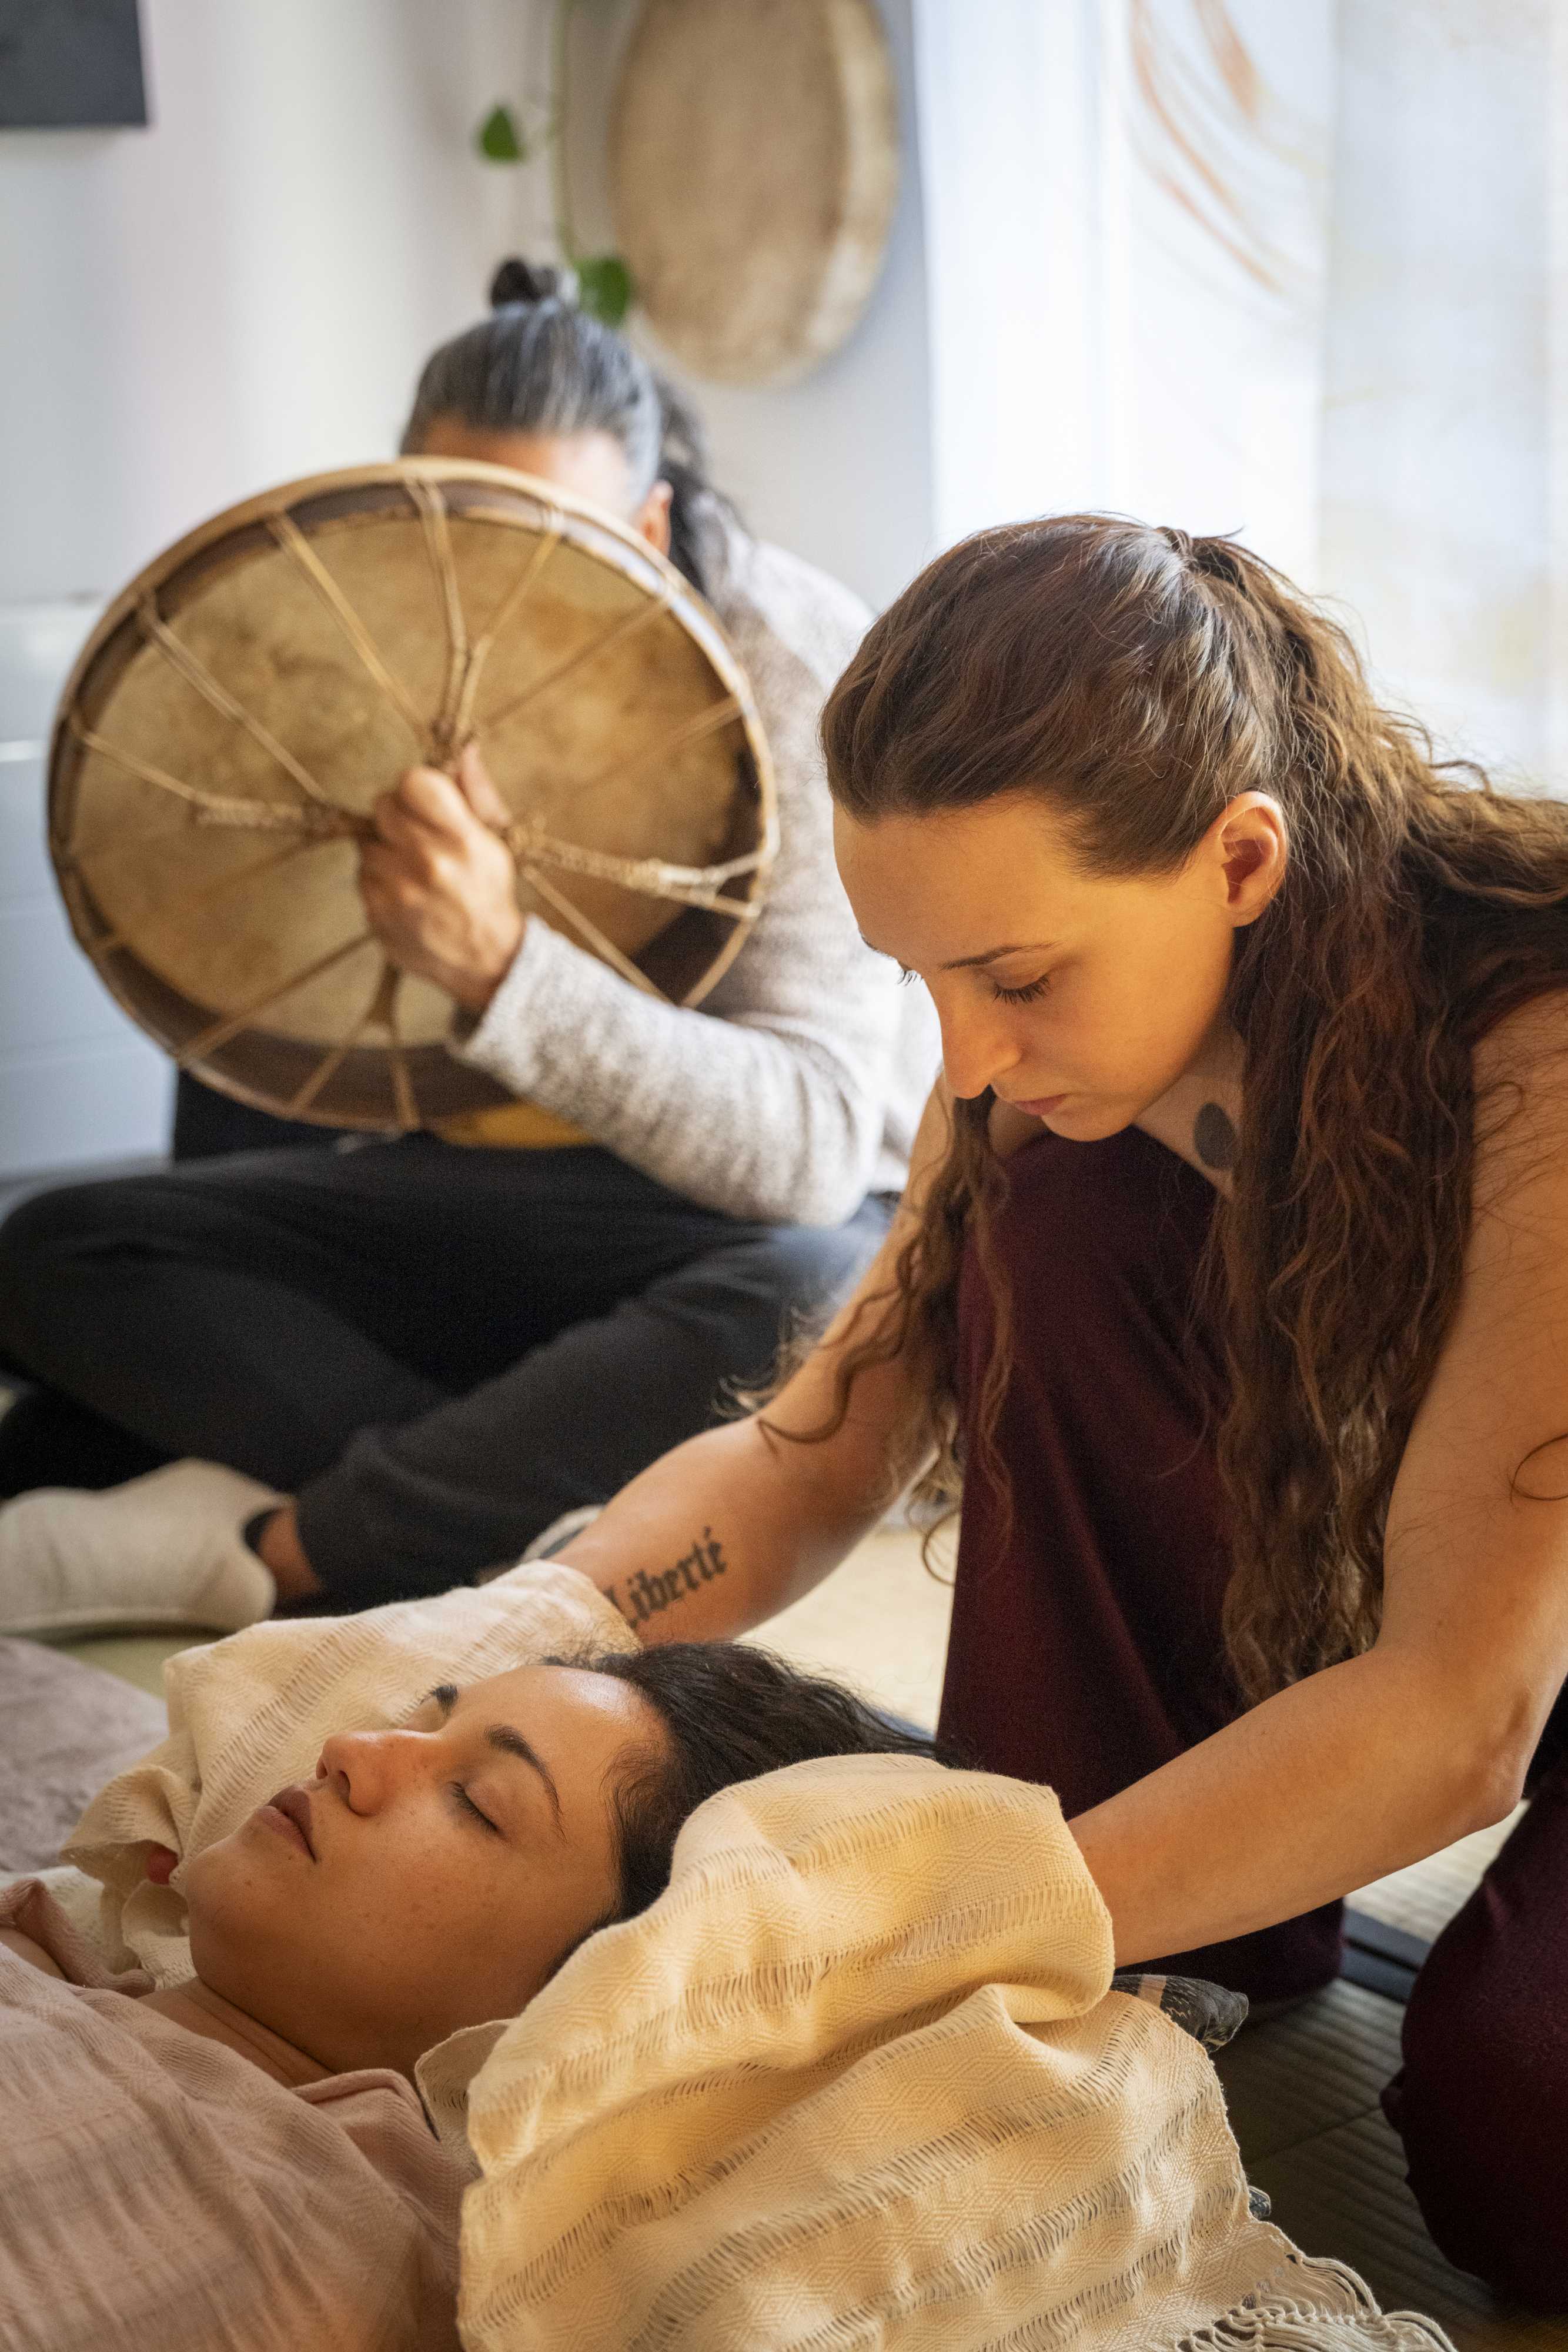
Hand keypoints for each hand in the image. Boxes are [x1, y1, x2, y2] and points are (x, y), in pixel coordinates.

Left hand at [357, 744, 523, 1012]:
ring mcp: (398, 890)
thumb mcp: (494, 839)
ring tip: (415, 871)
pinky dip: (379, 880)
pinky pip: (363, 876)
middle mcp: (428, 862)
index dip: (414, 788)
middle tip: (418, 837)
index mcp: (461, 838)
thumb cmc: (488, 890)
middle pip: (383, 806)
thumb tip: (465, 746)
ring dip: (386, 850)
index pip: (412, 781)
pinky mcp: (377, 913)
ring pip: (369, 842)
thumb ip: (474, 791)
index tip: (423, 803)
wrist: (484, 960)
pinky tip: (405, 893)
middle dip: (397, 816)